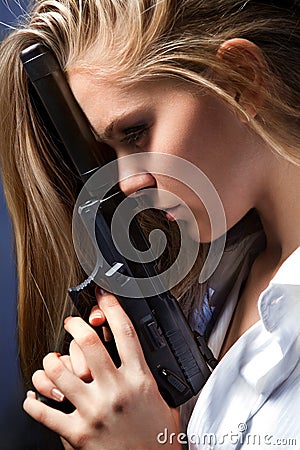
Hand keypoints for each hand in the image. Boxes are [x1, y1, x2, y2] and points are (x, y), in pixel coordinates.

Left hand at [24, 290, 180, 449]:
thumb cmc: (158, 438)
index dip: (112, 307)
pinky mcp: (79, 433)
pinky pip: (45, 412)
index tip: (103, 295)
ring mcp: (95, 411)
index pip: (125, 332)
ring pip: (60, 372)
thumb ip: (149, 374)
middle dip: (75, 325)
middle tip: (72, 323)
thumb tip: (137, 353)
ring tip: (52, 360)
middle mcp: (115, 391)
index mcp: (139, 379)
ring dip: (51, 361)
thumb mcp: (164, 398)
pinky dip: (34, 401)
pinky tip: (34, 395)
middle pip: (88, 343)